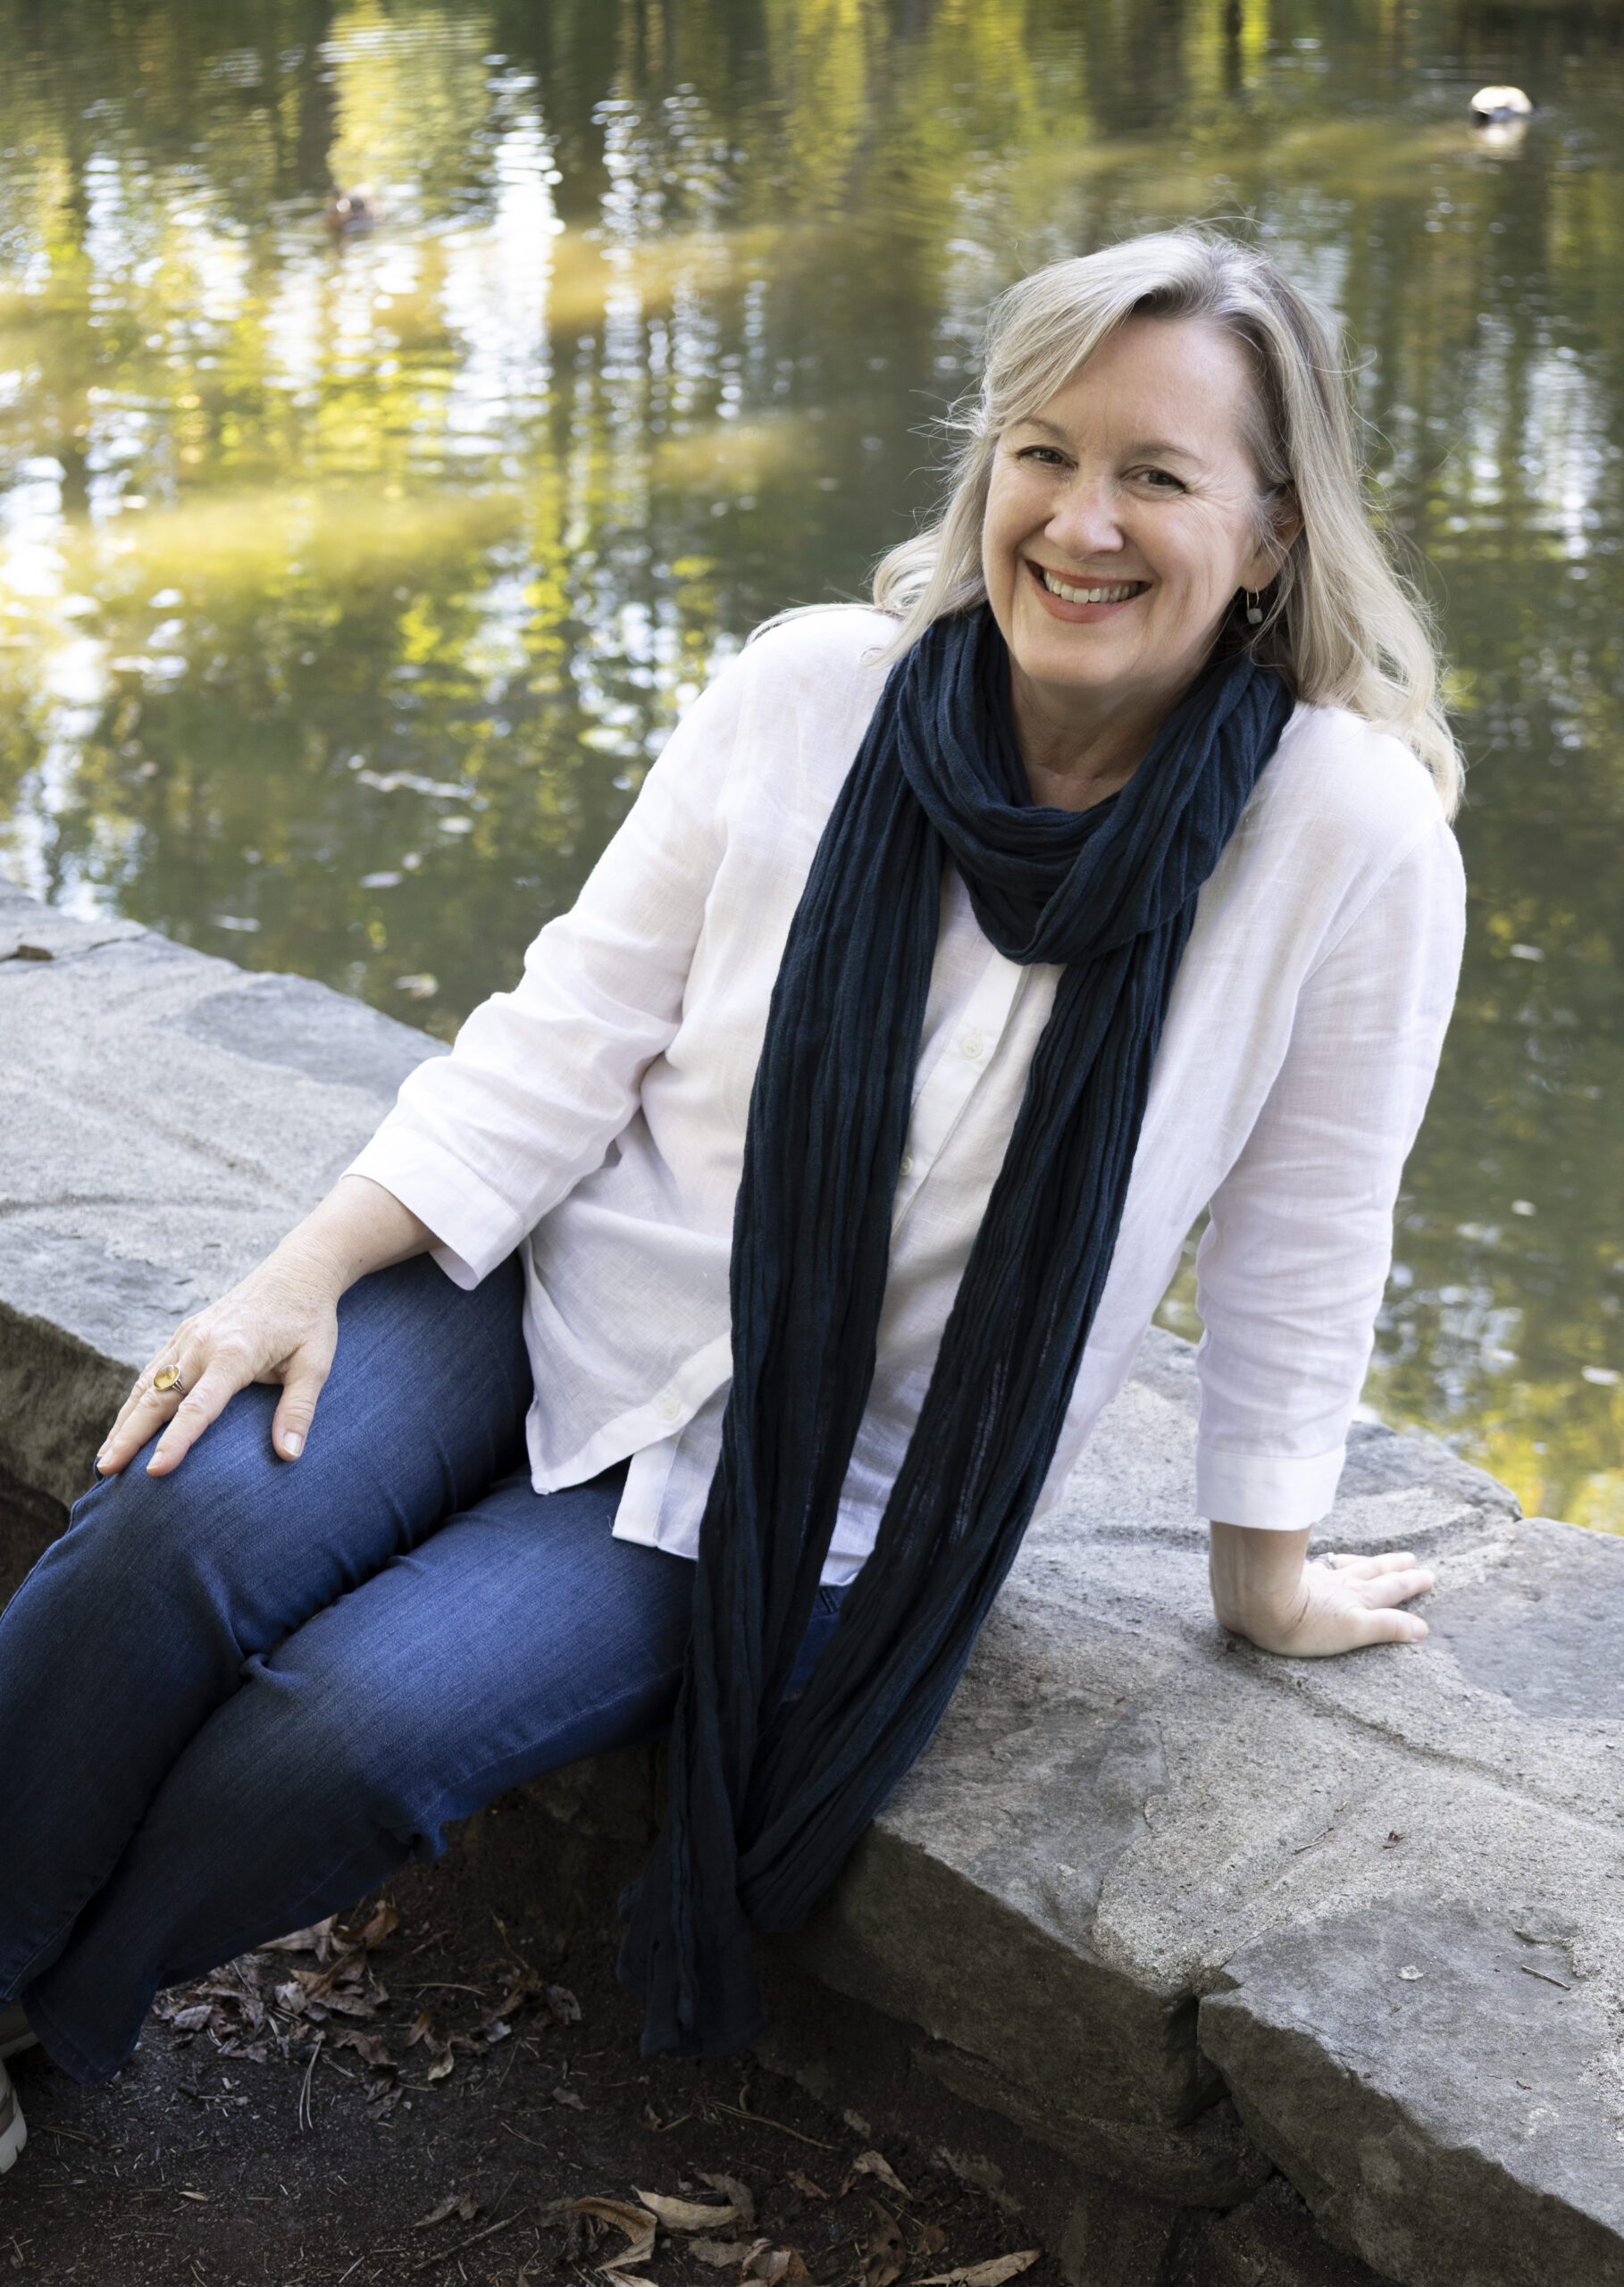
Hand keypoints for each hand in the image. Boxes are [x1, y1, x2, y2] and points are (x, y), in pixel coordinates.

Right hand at [96, 1245, 343, 1477]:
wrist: (296, 1273)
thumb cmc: (309, 1321)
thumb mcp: (315, 1364)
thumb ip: (299, 1409)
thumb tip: (289, 1455)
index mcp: (235, 1354)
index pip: (199, 1406)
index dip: (176, 1441)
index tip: (154, 1472)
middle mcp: (203, 1344)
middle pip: (158, 1397)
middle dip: (130, 1436)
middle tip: (106, 1472)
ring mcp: (189, 1336)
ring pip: (147, 1385)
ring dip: (124, 1422)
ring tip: (105, 1459)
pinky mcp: (184, 1333)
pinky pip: (152, 1371)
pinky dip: (134, 1401)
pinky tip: (123, 1426)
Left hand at [1208, 1523, 1432, 1657]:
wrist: (1253, 1601)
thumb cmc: (1302, 1623)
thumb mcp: (1352, 1631)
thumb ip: (1387, 1627)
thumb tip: (1421, 1629)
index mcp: (1355, 1599)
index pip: (1390, 1590)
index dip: (1410, 1583)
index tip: (1428, 1575)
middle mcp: (1338, 1585)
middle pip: (1372, 1572)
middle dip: (1394, 1568)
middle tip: (1412, 1559)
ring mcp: (1315, 1578)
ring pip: (1348, 1566)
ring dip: (1367, 1562)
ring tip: (1379, 1559)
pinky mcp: (1291, 1576)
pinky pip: (1320, 1564)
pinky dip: (1331, 1562)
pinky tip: (1325, 1562)